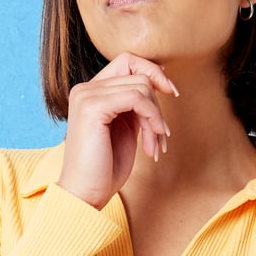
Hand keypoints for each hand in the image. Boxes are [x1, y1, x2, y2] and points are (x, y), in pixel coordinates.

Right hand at [58, 52, 180, 209]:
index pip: (128, 61)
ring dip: (156, 118)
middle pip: (138, 74)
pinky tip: (152, 143)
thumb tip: (160, 81)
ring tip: (154, 146)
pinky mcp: (92, 107)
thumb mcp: (126, 128)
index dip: (153, 72)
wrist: (84, 195)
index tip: (171, 92)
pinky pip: (136, 98)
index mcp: (91, 92)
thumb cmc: (105, 168)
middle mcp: (85, 89)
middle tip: (161, 135)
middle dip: (157, 105)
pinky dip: (152, 118)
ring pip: (141, 86)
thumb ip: (135, 104)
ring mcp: (87, 96)